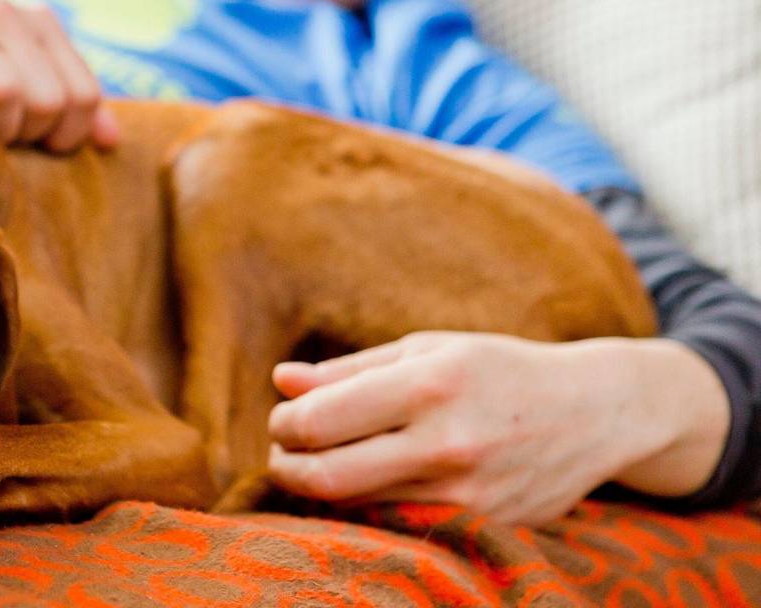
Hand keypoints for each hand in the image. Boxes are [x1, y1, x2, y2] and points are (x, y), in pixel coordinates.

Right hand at [0, 0, 118, 151]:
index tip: (37, 143)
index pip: (83, 96)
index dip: (67, 136)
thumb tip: (112, 142)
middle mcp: (1, 12)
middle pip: (47, 101)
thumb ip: (64, 99)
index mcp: (37, 21)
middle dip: (26, 135)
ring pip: (5, 94)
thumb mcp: (14, 67)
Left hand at [267, 332, 729, 524]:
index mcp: (429, 383)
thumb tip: (281, 381)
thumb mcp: (426, 349)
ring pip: (360, 508)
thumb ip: (349, 370)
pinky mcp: (483, 526)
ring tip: (324, 464)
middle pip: (329, 477)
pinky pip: (400, 525)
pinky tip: (369, 486)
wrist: (596, 412)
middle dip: (288, 467)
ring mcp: (468, 493)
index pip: (319, 421)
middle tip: (284, 453)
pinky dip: (369, 510)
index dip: (284, 425)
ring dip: (324, 490)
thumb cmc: (496, 369)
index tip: (283, 420)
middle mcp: (448, 442)